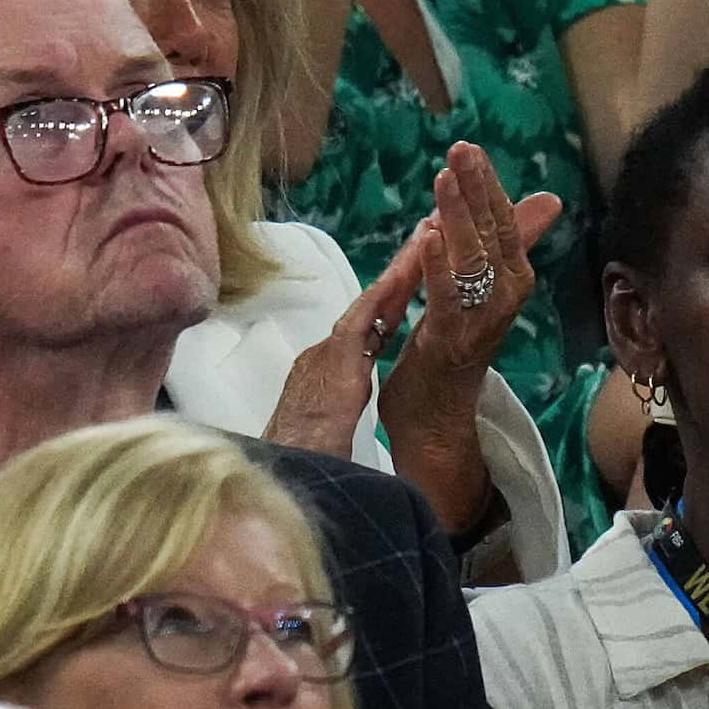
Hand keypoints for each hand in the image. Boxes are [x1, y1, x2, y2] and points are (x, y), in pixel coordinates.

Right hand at [265, 220, 426, 458]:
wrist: (288, 468)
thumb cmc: (306, 460)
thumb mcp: (324, 429)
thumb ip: (333, 407)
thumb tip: (339, 402)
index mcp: (323, 371)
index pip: (363, 330)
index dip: (386, 303)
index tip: (406, 280)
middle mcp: (321, 354)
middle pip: (367, 309)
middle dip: (395, 277)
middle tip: (418, 239)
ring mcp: (326, 353)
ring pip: (368, 306)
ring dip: (395, 274)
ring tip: (419, 242)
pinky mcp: (334, 359)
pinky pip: (362, 319)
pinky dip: (380, 297)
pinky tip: (399, 277)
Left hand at [379, 146, 559, 538]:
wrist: (436, 417)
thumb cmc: (453, 346)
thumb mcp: (478, 284)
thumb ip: (508, 240)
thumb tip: (548, 199)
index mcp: (511, 280)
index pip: (503, 223)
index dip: (487, 186)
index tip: (468, 149)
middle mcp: (505, 298)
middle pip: (495, 236)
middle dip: (477, 191)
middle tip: (460, 150)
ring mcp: (480, 322)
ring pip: (475, 263)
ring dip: (459, 219)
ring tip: (444, 181)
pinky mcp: (451, 343)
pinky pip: (448, 299)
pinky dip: (439, 266)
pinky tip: (428, 236)